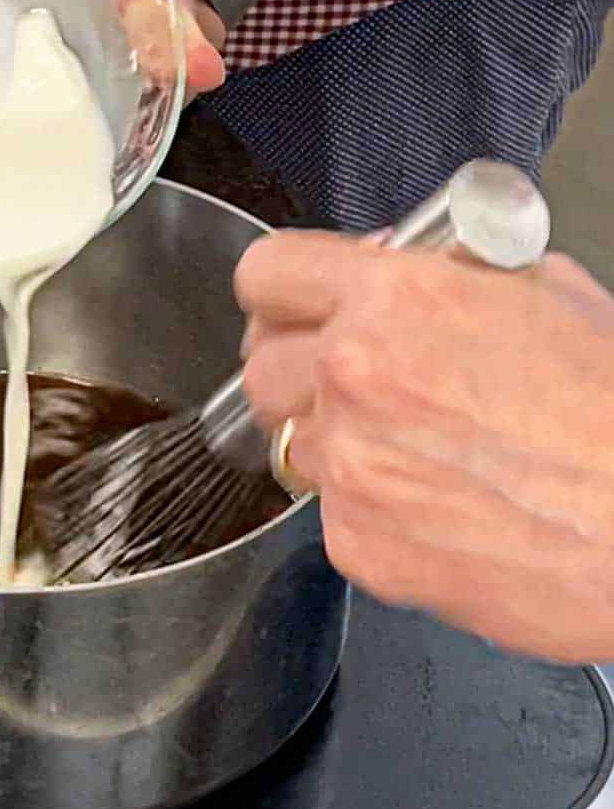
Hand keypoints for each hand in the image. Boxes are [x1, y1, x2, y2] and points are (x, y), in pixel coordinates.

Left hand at [234, 233, 613, 663]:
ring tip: (417, 451)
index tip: (294, 308)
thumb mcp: (547, 292)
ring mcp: (350, 466)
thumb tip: (387, 265)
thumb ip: (445, 273)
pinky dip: (368, 508)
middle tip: (352, 383)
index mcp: (396, 300)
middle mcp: (355, 376)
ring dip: (334, 442)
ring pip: (291, 443)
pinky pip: (329, 512)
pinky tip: (437, 504)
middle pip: (260, 368)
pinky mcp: (356, 543)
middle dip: (299, 371)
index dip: (282, 291)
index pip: (267, 274)